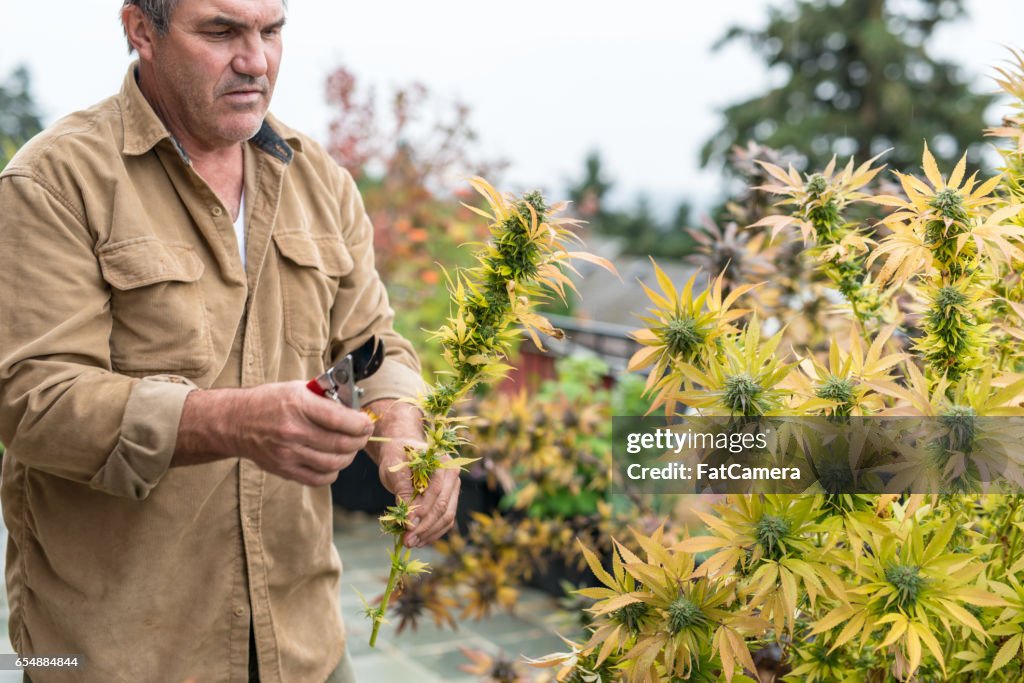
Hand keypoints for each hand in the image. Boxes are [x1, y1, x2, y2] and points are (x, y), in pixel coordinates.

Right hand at [175, 381, 372, 486]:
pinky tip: (332, 461)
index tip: (366, 423)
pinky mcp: (284, 470)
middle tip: (362, 435)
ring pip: (334, 463)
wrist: (236, 422)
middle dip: (359, 440)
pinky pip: (319, 478)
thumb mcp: (298, 388)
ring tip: (348, 447)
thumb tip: (355, 407)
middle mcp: (293, 431)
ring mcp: (288, 453)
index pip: (341, 419)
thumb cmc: (271, 401)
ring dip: (348, 456)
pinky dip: (332, 472)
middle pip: (341, 444)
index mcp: (299, 405)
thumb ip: (326, 397)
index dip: (361, 424)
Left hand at [365, 400, 460, 547]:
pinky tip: (419, 540)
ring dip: (430, 533)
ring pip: (447, 517)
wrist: (402, 452)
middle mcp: (453, 474)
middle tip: (408, 541)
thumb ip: (402, 493)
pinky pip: (446, 520)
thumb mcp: (394, 471)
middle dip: (425, 527)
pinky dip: (434, 533)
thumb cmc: (397, 458)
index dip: (423, 510)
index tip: (407, 525)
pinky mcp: (450, 499)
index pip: (436, 490)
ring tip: (411, 543)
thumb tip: (409, 522)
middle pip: (444, 506)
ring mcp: (453, 488)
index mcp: (442, 461)